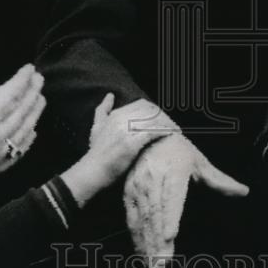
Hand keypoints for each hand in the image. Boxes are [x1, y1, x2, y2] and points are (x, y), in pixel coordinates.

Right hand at [60, 95, 178, 205]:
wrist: (92, 171)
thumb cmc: (96, 152)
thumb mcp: (96, 126)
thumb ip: (103, 109)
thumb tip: (110, 96)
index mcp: (116, 115)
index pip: (142, 105)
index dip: (155, 110)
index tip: (162, 118)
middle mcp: (122, 120)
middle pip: (150, 111)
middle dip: (163, 116)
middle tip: (171, 124)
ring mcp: (126, 131)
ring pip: (153, 120)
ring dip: (167, 123)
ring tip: (174, 129)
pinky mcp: (132, 143)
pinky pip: (153, 132)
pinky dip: (164, 131)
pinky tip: (171, 134)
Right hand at [123, 134, 248, 267]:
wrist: (148, 136)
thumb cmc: (178, 151)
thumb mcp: (200, 162)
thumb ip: (220, 180)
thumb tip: (244, 191)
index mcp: (174, 171)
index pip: (172, 196)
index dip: (171, 216)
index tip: (171, 235)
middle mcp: (154, 179)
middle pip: (157, 213)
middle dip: (158, 240)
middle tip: (162, 264)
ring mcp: (139, 186)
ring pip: (143, 218)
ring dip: (147, 243)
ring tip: (153, 265)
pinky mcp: (129, 193)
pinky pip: (132, 218)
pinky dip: (136, 237)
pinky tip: (142, 253)